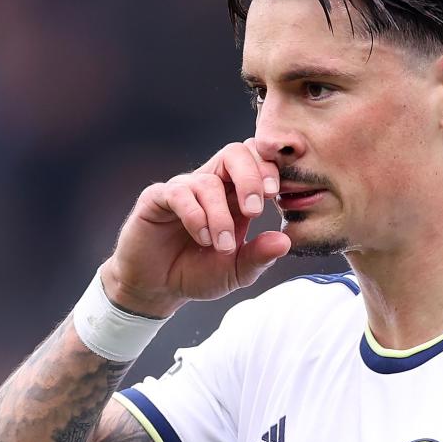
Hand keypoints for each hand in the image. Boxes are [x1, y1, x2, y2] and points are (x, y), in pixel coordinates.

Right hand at [100, 139, 290, 317]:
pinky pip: (178, 194)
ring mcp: (183, 189)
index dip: (269, 169)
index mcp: (236, 195)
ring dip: (220, 216)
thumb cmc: (198, 273)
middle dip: (251, 177)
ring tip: (222, 246)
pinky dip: (195, 216)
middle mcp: (211, 185)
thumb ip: (259, 257)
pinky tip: (202, 237)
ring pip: (208, 182)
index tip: (277, 195)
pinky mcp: (157, 199)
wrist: (157, 288)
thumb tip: (285, 242)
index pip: (256, 160)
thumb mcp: (236, 272)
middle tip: (255, 211)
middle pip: (234, 153)